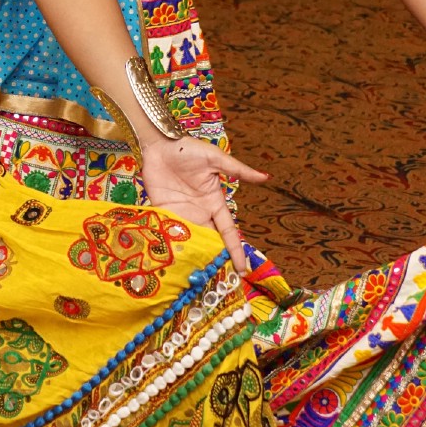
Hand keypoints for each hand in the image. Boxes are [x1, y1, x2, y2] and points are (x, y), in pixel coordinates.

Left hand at [139, 134, 268, 272]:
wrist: (160, 143)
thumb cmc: (189, 149)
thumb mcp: (216, 159)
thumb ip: (238, 170)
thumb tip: (266, 177)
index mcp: (215, 202)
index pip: (228, 230)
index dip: (236, 249)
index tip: (243, 269)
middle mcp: (199, 212)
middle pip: (210, 240)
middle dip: (216, 259)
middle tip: (221, 283)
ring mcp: (181, 213)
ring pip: (190, 240)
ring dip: (195, 256)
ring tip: (199, 279)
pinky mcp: (163, 212)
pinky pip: (169, 231)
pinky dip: (172, 245)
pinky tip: (175, 262)